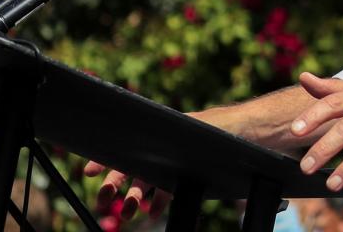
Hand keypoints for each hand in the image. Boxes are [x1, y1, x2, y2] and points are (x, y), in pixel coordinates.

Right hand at [83, 107, 223, 220]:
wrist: (254, 134)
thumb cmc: (226, 128)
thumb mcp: (197, 131)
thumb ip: (177, 143)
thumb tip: (154, 158)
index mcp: (162, 133)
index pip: (128, 144)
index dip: (106, 159)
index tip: (87, 172)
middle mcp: (166, 147)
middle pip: (133, 167)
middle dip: (115, 185)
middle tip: (103, 201)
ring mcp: (176, 162)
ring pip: (148, 182)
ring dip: (135, 198)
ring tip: (129, 214)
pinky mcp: (188, 176)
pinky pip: (168, 190)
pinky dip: (159, 202)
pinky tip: (154, 213)